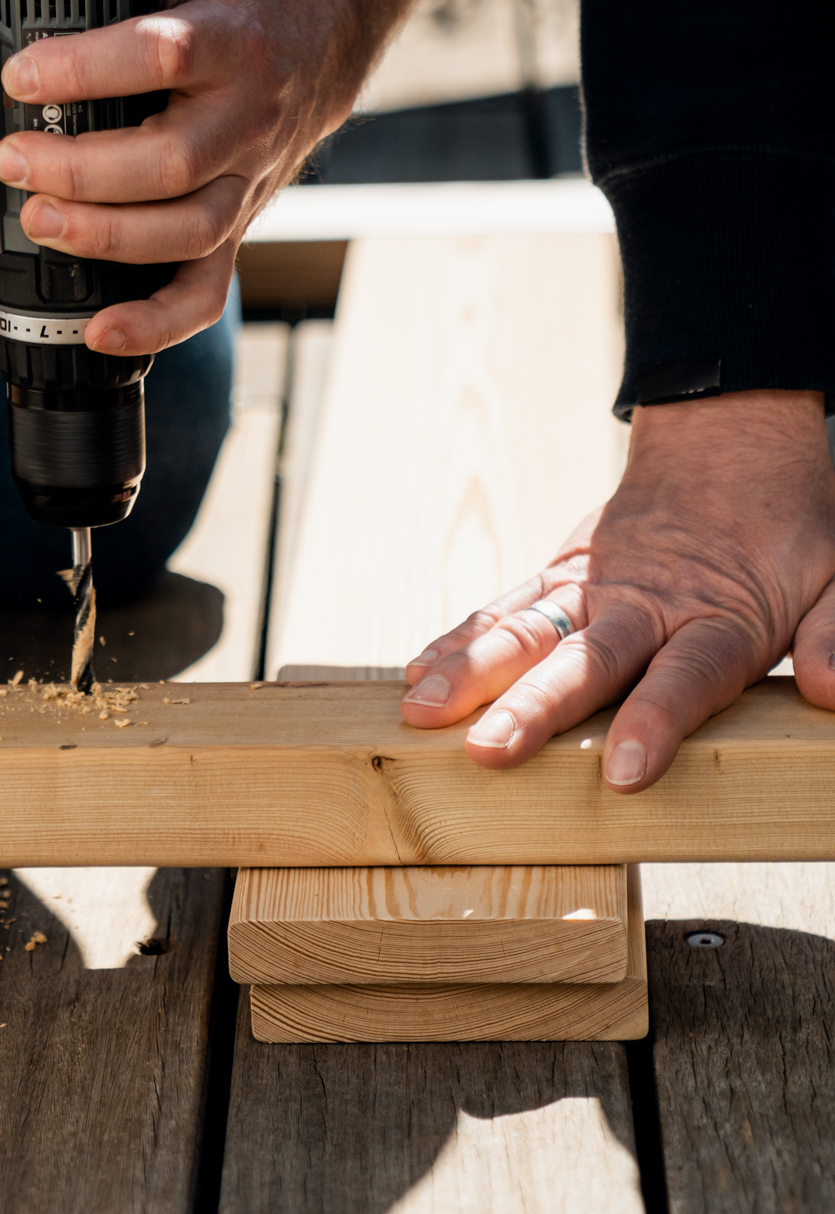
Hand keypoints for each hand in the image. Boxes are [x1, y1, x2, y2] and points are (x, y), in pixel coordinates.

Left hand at [0, 0, 354, 353]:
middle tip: (12, 157)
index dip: (91, 67)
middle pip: (170, 162)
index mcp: (230, 40)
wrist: (312, 49)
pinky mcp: (233, 229)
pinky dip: (154, 323)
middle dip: (85, 167)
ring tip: (37, 221)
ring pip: (184, 230)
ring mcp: (242, 182)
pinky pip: (204, 291)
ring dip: (108, 238)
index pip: (164, 54)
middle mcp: (244, 119)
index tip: (20, 69)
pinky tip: (98, 331)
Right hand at [399, 388, 834, 789]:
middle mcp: (646, 602)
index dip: (656, 721)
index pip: (686, 676)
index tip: (624, 773)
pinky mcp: (562, 572)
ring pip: (529, 628)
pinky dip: (463, 637)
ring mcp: (595, 584)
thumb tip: (831, 690)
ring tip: (423, 709)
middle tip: (488, 751)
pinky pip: (507, 606)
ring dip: (474, 669)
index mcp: (718, 614)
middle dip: (534, 707)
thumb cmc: (788, 527)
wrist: (731, 440)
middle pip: (587, 660)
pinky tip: (419, 672)